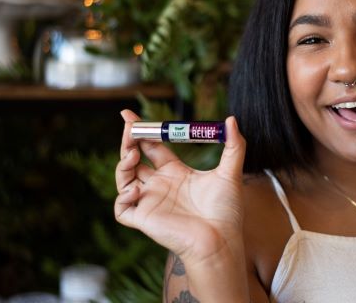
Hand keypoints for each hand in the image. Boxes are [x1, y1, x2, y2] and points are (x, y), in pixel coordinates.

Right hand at [114, 110, 245, 266]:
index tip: (133, 115)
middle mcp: (160, 185)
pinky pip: (121, 208)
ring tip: (132, 154)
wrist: (222, 240)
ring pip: (123, 178)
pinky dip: (123, 196)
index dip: (143, 131)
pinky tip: (138, 188)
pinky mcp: (143, 219)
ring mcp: (150, 201)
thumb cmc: (226, 211)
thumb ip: (234, 145)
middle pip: (134, 158)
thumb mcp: (231, 172)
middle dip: (128, 141)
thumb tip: (231, 119)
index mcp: (176, 173)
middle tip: (129, 126)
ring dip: (122, 164)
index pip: (153, 146)